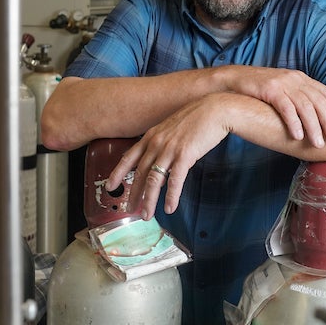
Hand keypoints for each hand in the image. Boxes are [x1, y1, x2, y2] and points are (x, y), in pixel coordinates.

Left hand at [104, 94, 236, 218]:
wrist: (215, 109)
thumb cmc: (197, 118)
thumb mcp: (172, 128)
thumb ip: (162, 143)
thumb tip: (158, 160)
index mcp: (151, 136)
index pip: (129, 157)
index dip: (118, 173)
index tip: (110, 185)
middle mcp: (156, 143)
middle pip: (139, 173)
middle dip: (133, 194)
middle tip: (129, 209)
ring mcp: (169, 149)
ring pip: (153, 180)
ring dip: (149, 200)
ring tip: (147, 215)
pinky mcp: (185, 155)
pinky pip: (174, 180)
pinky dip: (171, 196)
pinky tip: (169, 207)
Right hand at [221, 66, 325, 146]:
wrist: (234, 79)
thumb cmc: (259, 89)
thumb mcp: (283, 89)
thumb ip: (298, 97)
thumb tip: (314, 115)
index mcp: (300, 78)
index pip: (324, 91)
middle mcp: (294, 79)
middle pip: (318, 100)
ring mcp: (282, 84)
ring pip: (304, 106)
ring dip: (313, 126)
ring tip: (318, 142)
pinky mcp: (269, 90)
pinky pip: (285, 108)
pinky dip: (293, 122)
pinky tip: (298, 136)